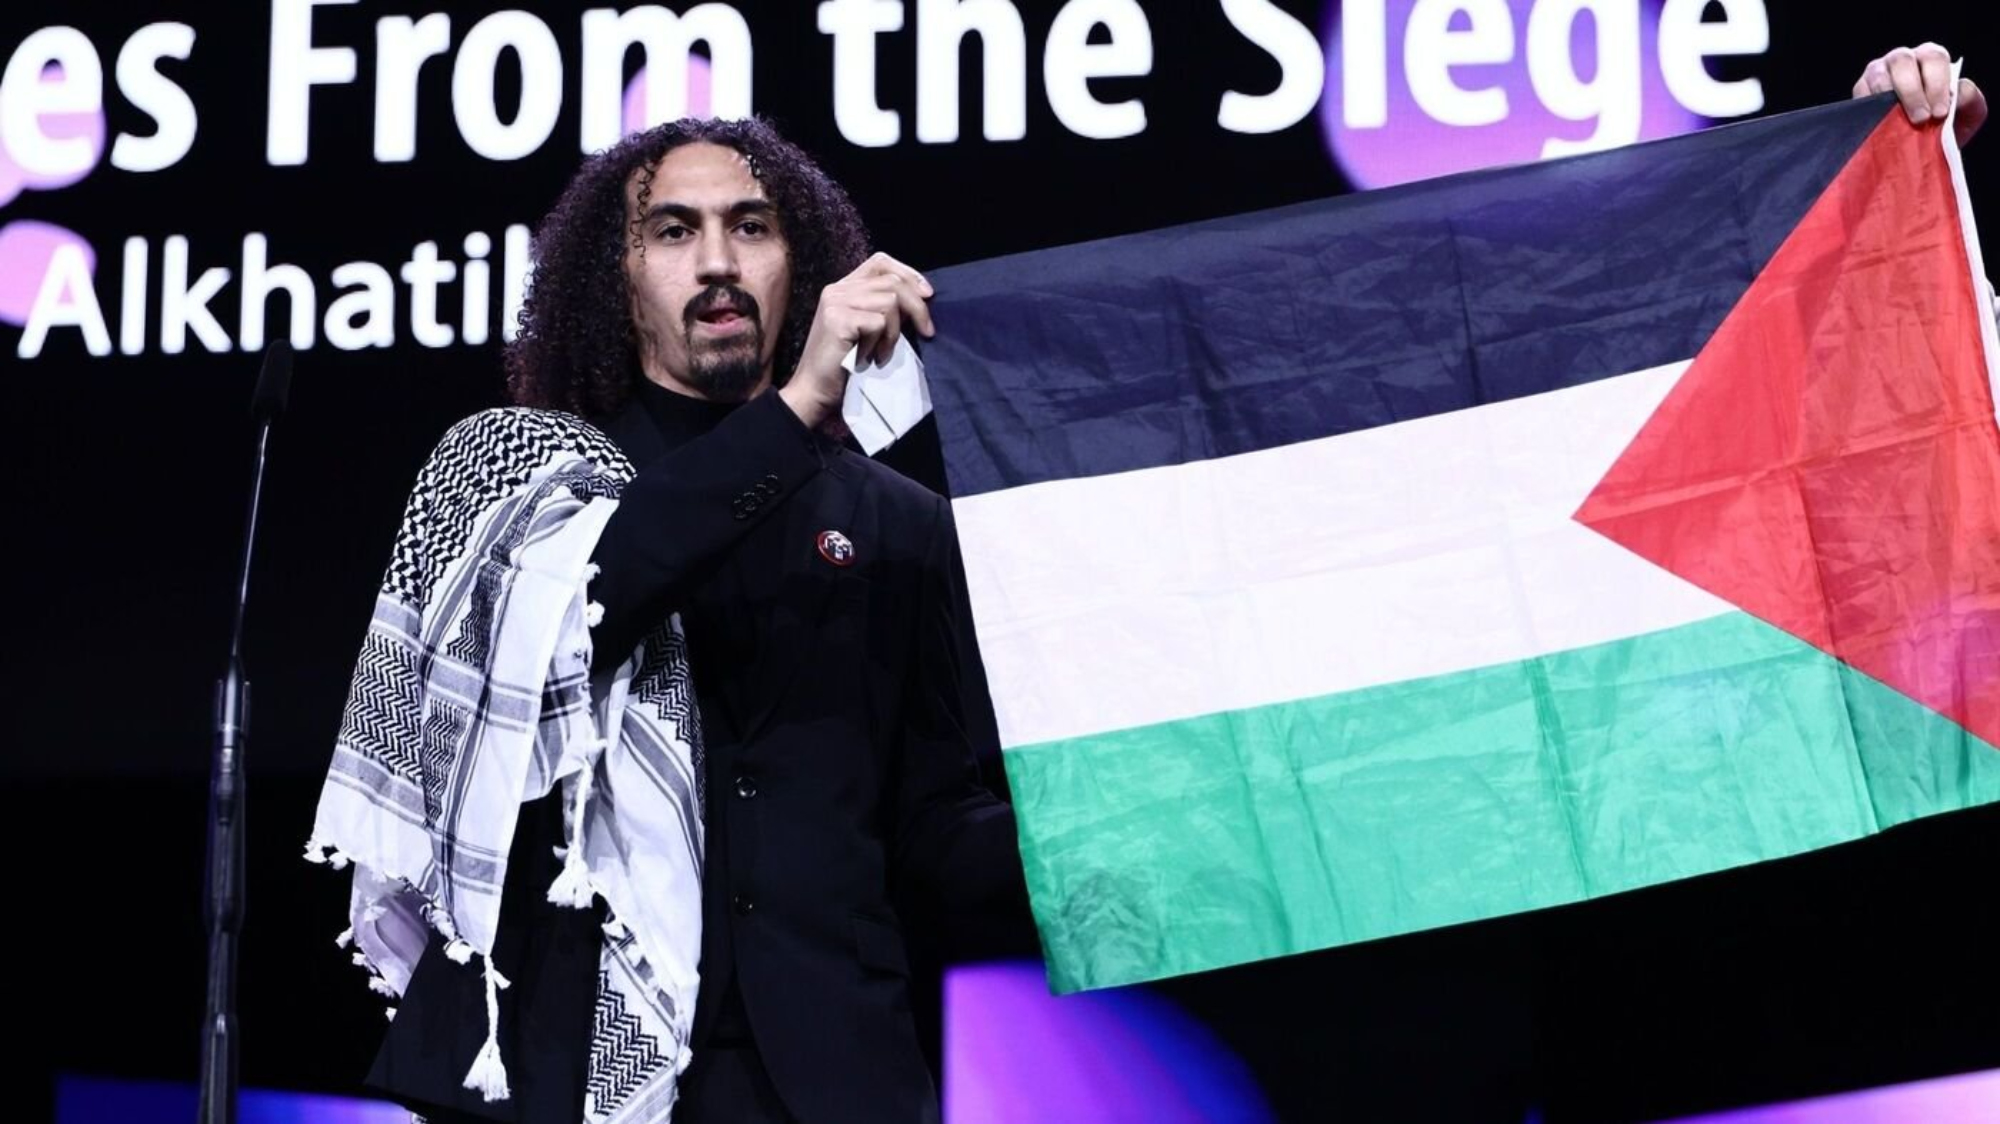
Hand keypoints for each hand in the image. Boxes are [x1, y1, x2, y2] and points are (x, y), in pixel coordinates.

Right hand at [779, 252, 934, 429]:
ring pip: (890, 302)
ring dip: (895, 333)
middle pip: (892, 280)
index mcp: (843, 288)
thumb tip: (922, 297)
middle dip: (917, 307)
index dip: (909, 274)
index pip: (881, 262)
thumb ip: (884, 308)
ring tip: (881, 353)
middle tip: (927, 332)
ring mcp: (835, 302)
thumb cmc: (845, 366)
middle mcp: (836, 289)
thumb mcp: (868, 330)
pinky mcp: (837, 319)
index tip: (927, 295)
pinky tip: (868, 359)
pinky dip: (881, 344)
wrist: (815, 392)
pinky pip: (879, 322)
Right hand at [1853, 43, 1986, 147]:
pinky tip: (1881, 123)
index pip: (1934, 58)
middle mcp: (1904, 59)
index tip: (1940, 112)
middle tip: (1921, 119)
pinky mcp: (1860, 89)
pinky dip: (1870, 107)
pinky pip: (1861, 93)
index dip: (1937, 84)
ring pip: (1879, 75)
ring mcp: (1879, 72)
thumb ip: (1970, 100)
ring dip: (1889, 99)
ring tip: (1898, 122)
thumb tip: (1957, 93)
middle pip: (1903, 61)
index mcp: (1931, 58)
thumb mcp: (1967, 114)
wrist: (1918, 145)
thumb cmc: (1944, 124)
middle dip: (1912, 91)